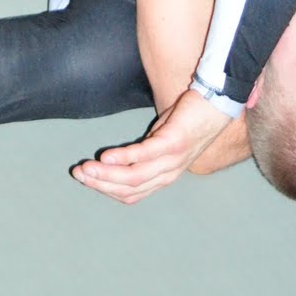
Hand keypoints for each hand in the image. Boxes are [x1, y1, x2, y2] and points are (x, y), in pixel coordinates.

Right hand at [72, 89, 229, 204]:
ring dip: (106, 175)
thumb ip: (144, 151)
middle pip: (129, 189)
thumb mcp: (162, 138)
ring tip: (86, 168)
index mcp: (164, 175)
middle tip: (79, 174)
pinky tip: (106, 157)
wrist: (216, 102)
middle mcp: (168, 173)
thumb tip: (119, 155)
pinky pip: (145, 155)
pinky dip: (124, 158)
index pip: (131, 193)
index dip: (106, 189)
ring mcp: (172, 160)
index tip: (85, 179)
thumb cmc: (188, 118)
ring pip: (133, 177)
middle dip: (100, 183)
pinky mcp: (174, 142)